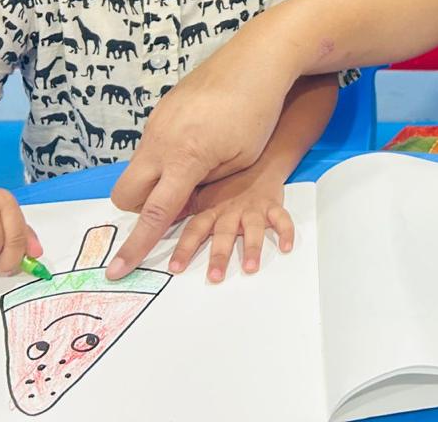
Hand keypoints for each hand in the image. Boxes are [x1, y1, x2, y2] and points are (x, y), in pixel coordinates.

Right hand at [108, 18, 300, 279]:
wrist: (256, 61)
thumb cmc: (257, 114)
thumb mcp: (240, 161)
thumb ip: (204, 186)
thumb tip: (178, 202)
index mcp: (185, 160)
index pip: (155, 213)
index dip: (136, 245)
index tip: (116, 270)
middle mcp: (161, 141)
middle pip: (127, 194)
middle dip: (142, 209)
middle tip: (177, 202)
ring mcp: (156, 123)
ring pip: (138, 169)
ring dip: (156, 181)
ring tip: (197, 166)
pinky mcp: (160, 110)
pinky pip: (149, 146)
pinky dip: (164, 157)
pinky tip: (197, 142)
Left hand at [167, 168, 293, 282]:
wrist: (256, 160)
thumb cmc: (226, 185)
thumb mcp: (202, 195)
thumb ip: (184, 210)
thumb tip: (151, 225)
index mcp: (210, 211)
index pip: (194, 231)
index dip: (185, 249)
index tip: (176, 268)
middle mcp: (230, 211)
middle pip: (223, 235)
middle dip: (219, 255)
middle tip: (214, 276)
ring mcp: (252, 209)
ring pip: (252, 230)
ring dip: (251, 248)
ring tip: (251, 267)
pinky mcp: (272, 206)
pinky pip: (281, 219)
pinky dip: (285, 232)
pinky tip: (286, 246)